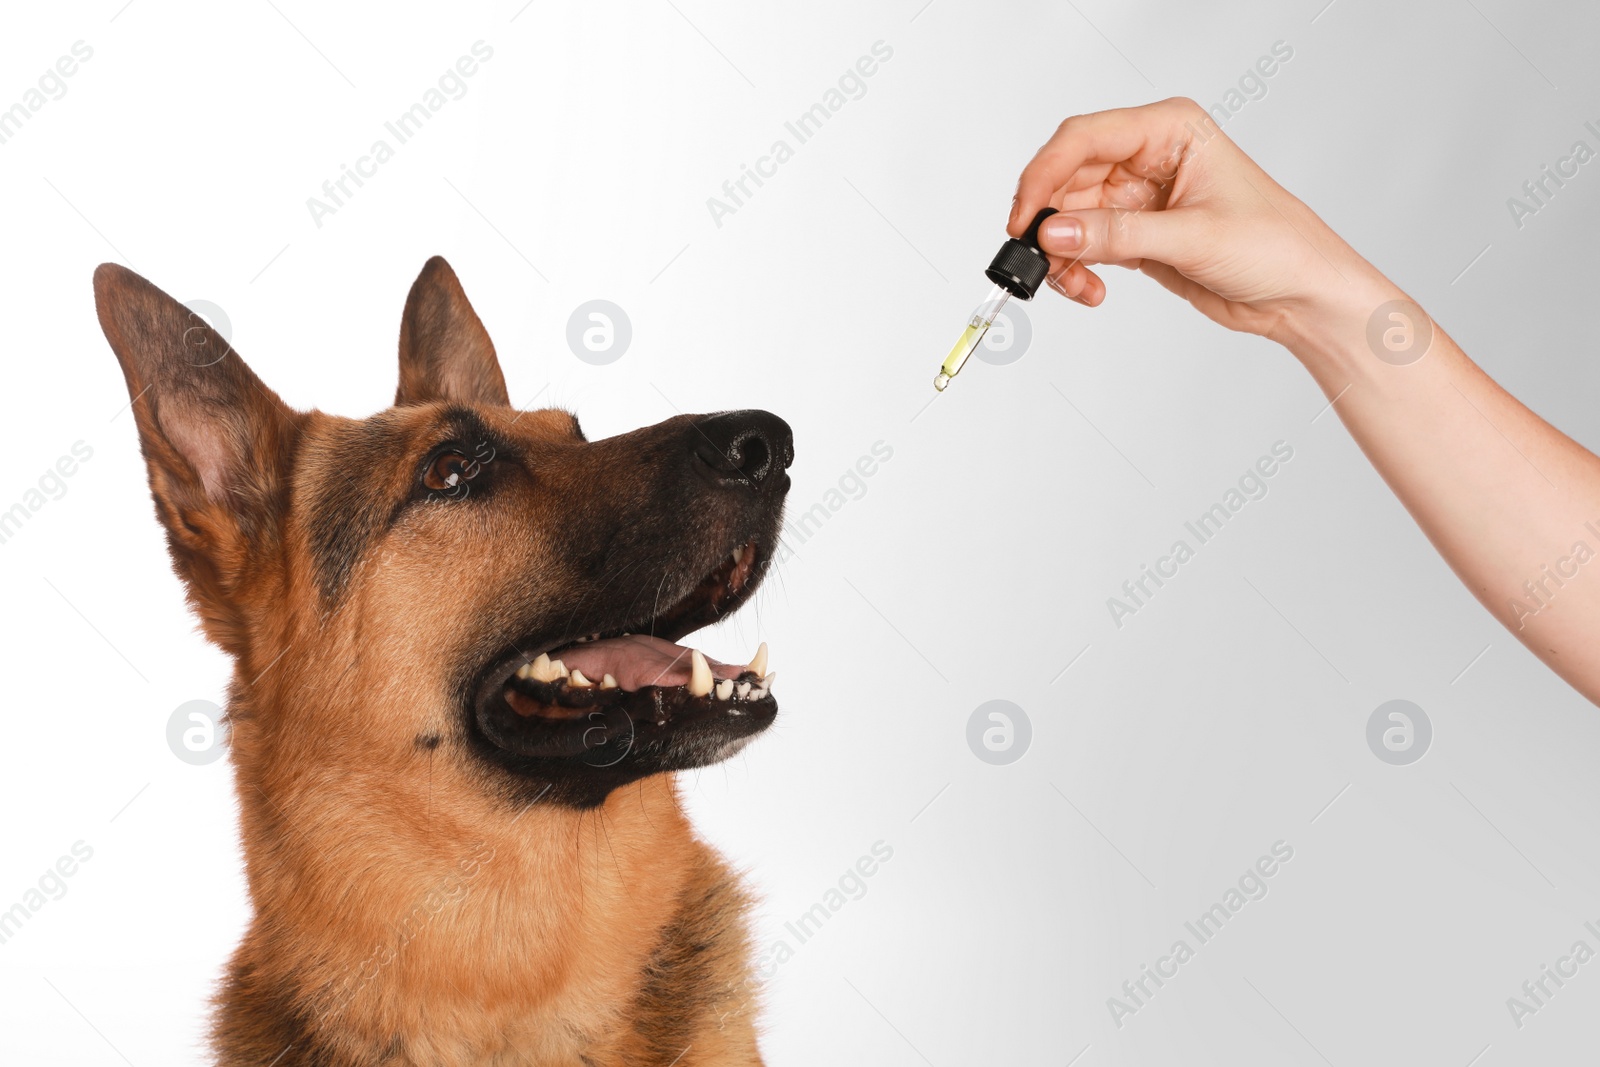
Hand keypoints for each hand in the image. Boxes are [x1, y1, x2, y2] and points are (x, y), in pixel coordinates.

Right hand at [1010, 97, 1384, 341]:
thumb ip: (1118, 234)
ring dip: (1061, 253)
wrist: (1300, 293)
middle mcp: (1149, 156)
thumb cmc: (1275, 246)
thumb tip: (1055, 232)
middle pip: (1067, 176)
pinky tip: (1090, 289)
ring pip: (1069, 215)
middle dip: (1049, 220)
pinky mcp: (1135, 233)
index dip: (1045, 174)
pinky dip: (1075, 269)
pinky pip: (1084, 244)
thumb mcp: (1192, 237)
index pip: (1085, 137)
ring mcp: (1139, 196)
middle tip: (1039, 259)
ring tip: (1076, 284)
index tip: (1025, 218)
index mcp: (1170, 130)